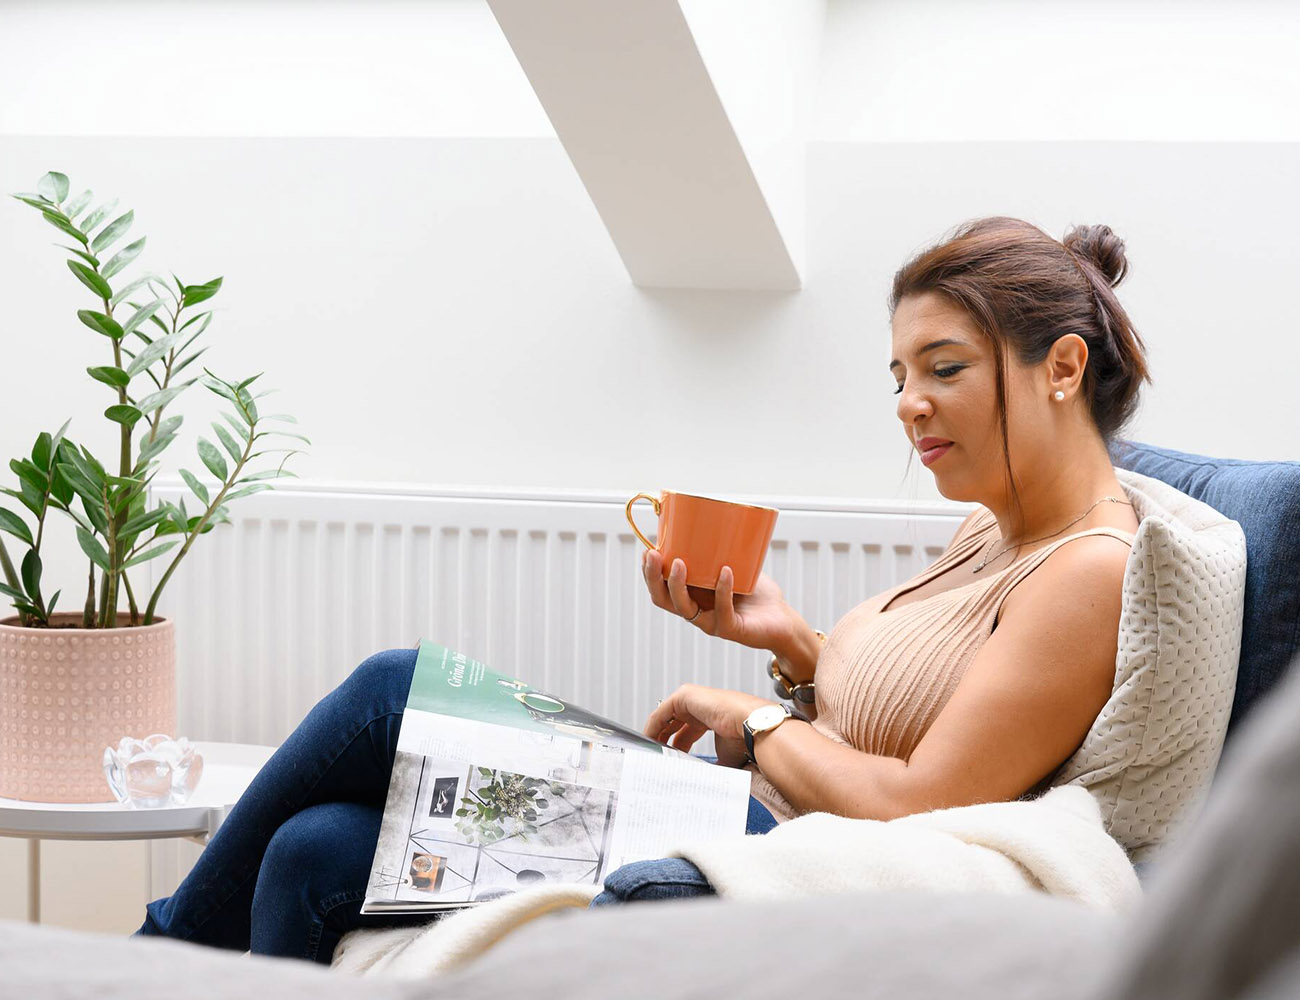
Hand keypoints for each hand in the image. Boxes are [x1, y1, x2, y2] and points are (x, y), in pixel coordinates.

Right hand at [640, 549, 793, 652]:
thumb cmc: (757, 594)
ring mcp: (712, 622)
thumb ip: (721, 550)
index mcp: (692, 598)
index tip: (647, 550)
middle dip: (653, 578)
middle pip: (663, 599)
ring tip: (679, 562)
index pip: (661, 589)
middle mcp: (696, 612)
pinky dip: (722, 589)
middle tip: (652, 555)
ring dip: (678, 585)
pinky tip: (725, 571)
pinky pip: (722, 610)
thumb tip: (711, 516)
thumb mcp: (735, 567)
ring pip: (684, 608)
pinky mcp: (731, 629)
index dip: (649, 573)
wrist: (782, 622)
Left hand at [643, 683, 770, 766]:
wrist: (752, 726)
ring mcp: (693, 699)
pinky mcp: (685, 695)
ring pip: (665, 717)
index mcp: (712, 718)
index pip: (686, 733)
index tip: (667, 762)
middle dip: (662, 742)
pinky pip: (661, 712)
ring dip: (655, 735)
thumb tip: (703, 783)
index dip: (675, 748)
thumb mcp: (724, 758)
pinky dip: (652, 727)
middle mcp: (701, 707)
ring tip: (650, 753)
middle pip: (673, 725)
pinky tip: (649, 741)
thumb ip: (712, 766)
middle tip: (655, 759)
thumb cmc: (745, 740)